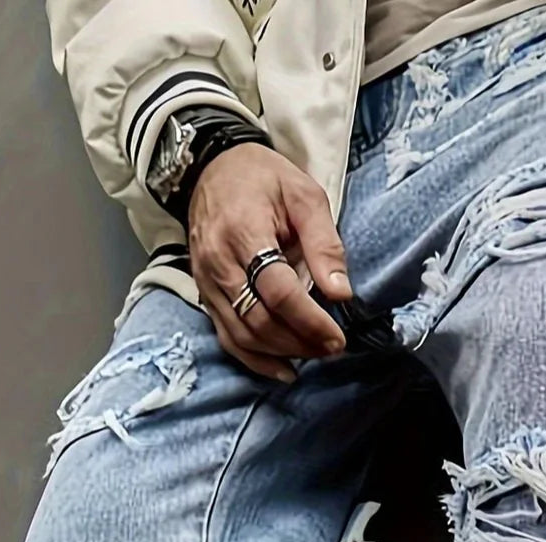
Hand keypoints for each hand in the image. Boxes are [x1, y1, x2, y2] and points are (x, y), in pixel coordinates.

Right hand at [188, 143, 352, 381]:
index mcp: (244, 232)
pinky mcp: (205, 294)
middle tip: (332, 348)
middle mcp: (219, 262)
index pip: (278, 291)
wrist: (211, 168)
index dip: (310, 320)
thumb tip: (341, 292)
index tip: (337, 337)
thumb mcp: (303, 195)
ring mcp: (207, 282)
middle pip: (259, 319)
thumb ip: (324, 242)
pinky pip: (227, 337)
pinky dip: (255, 360)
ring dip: (282, 353)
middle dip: (300, 341)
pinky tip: (284, 369)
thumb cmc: (263, 179)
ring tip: (314, 355)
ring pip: (242, 334)